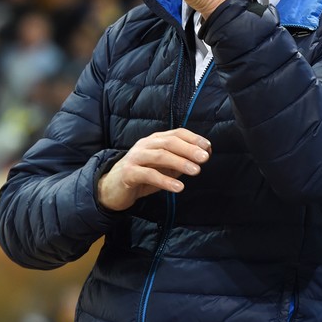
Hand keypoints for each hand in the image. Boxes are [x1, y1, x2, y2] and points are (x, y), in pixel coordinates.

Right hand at [97, 128, 211, 210]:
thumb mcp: (164, 168)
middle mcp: (145, 145)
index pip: (176, 133)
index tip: (208, 147)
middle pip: (169, 142)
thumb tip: (203, 156)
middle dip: (189, 149)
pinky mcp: (129, 173)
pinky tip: (179, 187)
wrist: (113, 188)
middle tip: (204, 158)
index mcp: (155, 140)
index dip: (193, 138)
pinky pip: (149, 175)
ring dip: (180, 162)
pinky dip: (165, 181)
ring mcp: (136, 158)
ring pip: (160, 156)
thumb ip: (180, 161)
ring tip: (196, 171)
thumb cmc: (142, 176)